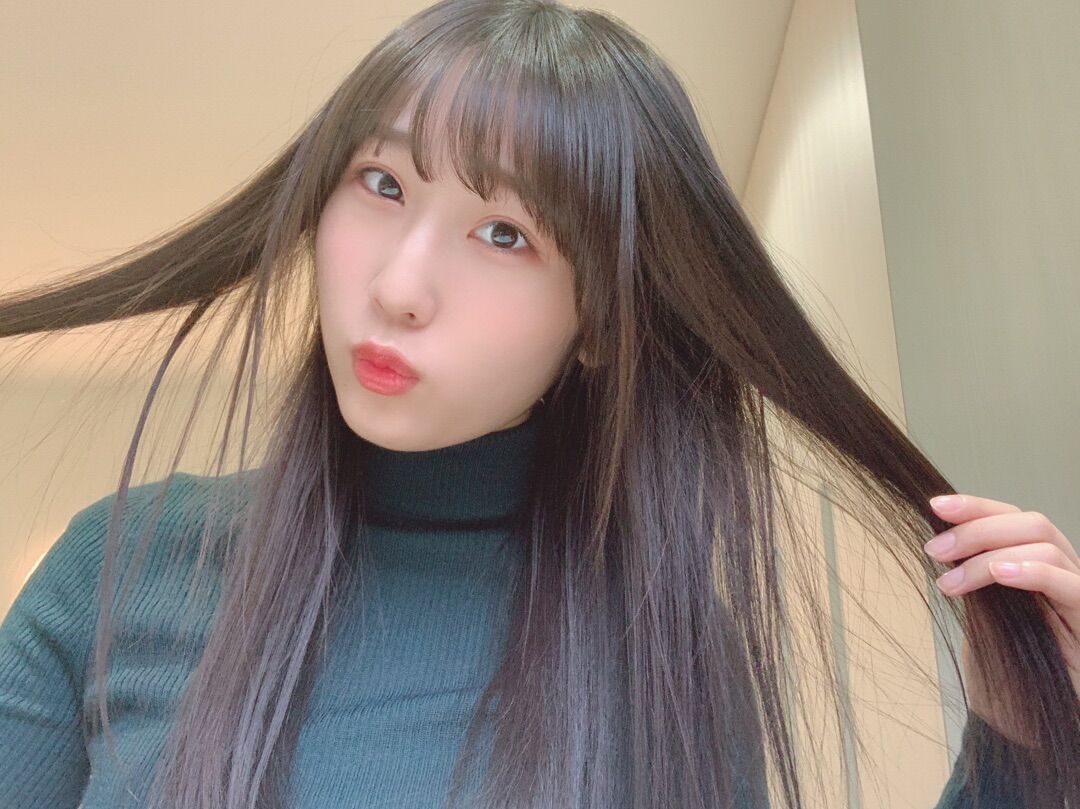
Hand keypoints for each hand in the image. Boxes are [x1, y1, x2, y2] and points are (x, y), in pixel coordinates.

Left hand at [924, 493, 1079, 744]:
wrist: (1027, 734)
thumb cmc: (1005, 679)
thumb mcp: (982, 620)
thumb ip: (973, 581)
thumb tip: (941, 544)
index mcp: (1038, 570)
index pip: (1014, 519)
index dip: (977, 506)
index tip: (935, 506)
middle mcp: (1066, 578)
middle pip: (1032, 523)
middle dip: (977, 528)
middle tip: (934, 550)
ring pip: (1047, 546)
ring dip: (988, 555)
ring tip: (951, 581)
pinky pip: (1072, 586)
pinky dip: (1034, 572)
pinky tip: (1001, 574)